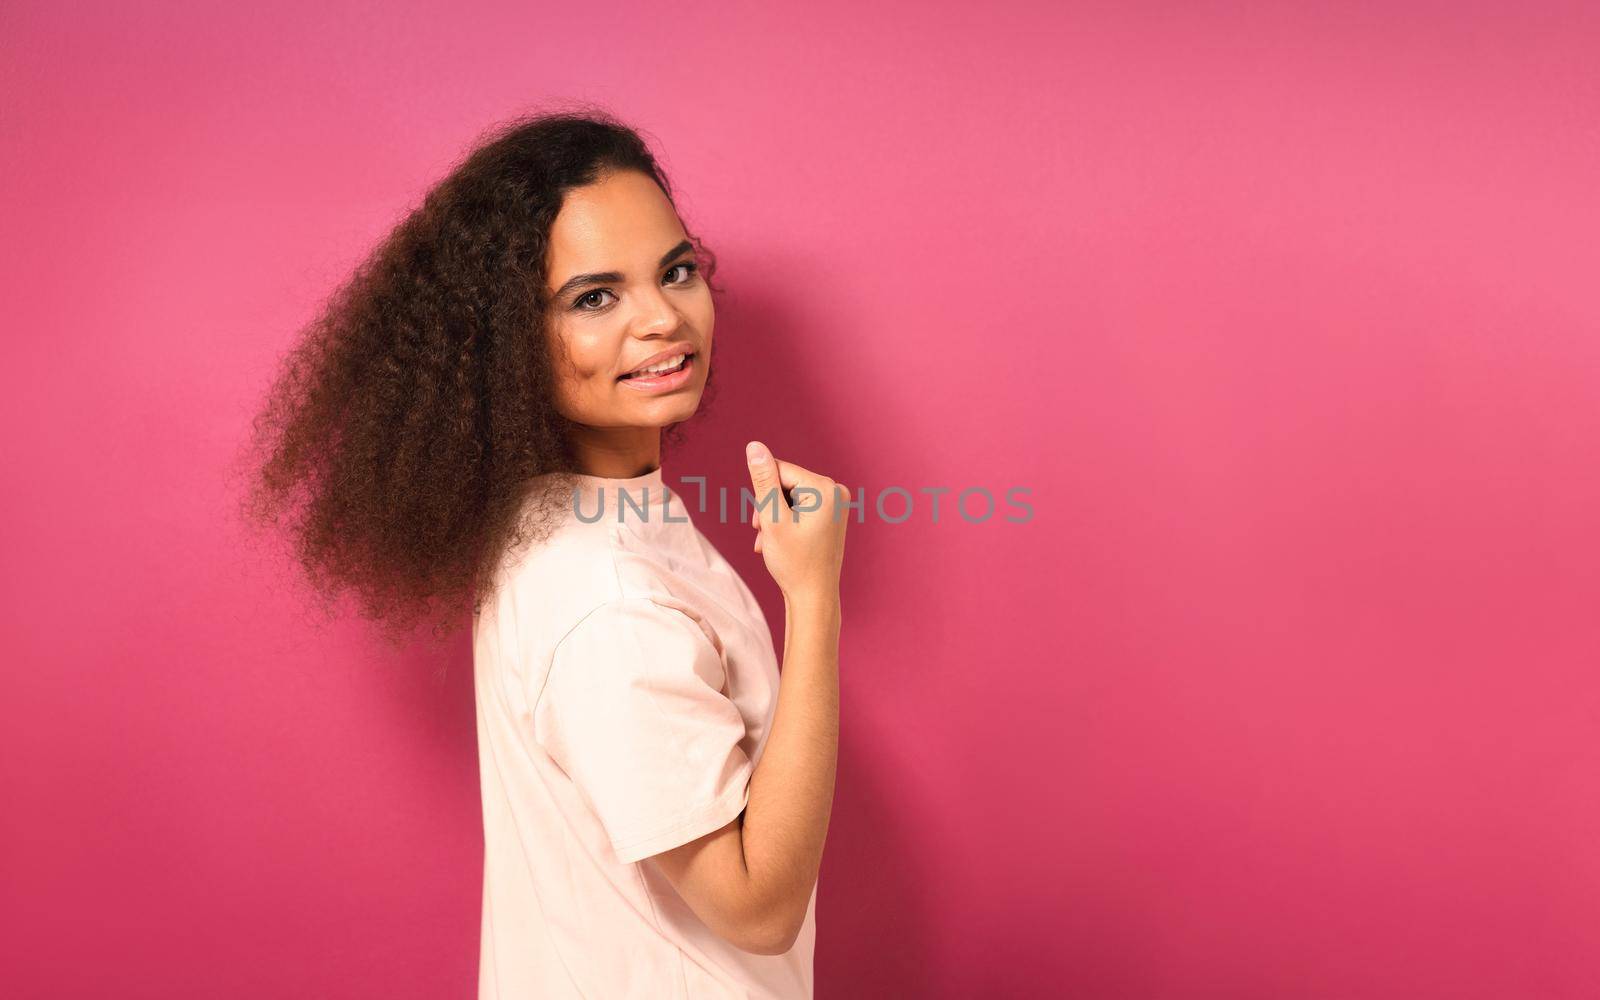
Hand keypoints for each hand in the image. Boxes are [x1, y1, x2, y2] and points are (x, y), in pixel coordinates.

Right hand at [744, 441, 848, 600]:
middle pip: (785, 483)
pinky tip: (780, 542)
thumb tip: (754, 446)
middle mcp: (836, 491)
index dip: (764, 495)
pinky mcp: (832, 515)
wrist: (814, 597)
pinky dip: (787, 522)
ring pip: (790, 497)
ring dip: (775, 517)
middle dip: (769, 507)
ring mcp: (837, 504)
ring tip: (770, 541)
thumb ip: (763, 480)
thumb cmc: (794, 562)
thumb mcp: (772, 518)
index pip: (779, 471)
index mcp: (825, 488)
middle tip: (764, 534)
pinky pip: (802, 507)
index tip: (763, 522)